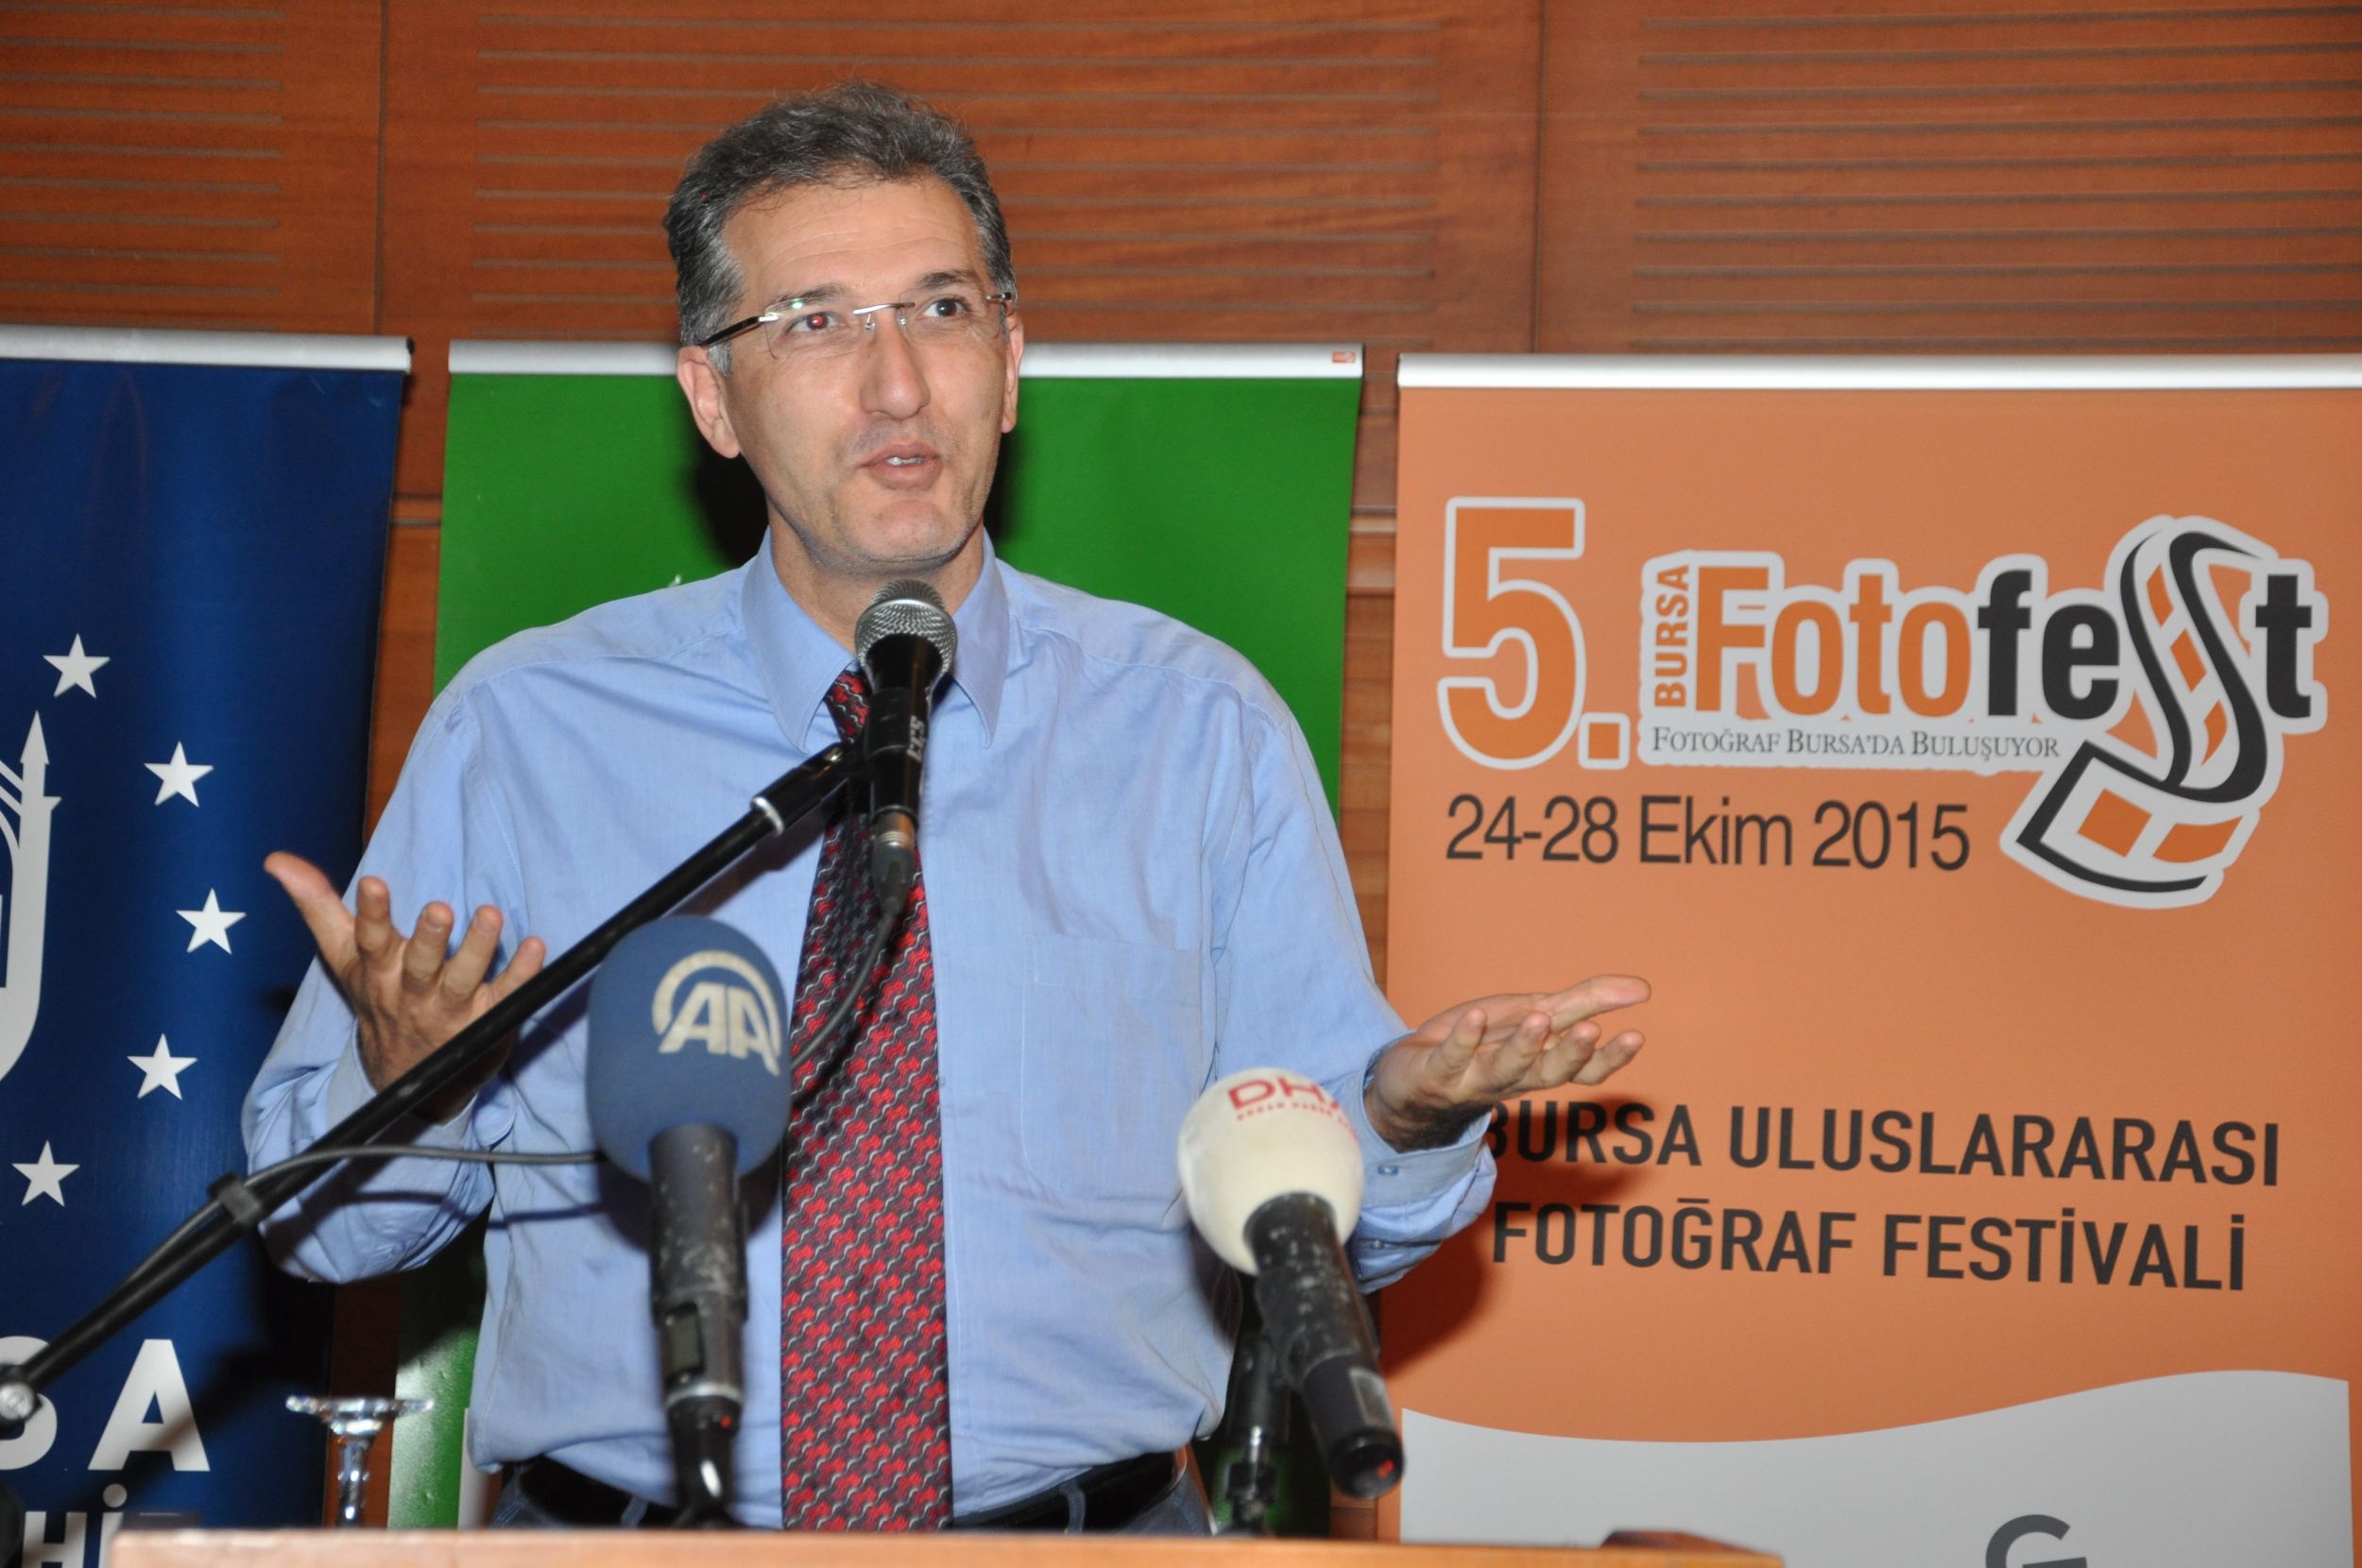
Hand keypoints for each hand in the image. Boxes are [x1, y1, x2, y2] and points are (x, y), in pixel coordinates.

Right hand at [265, 852, 546, 1123]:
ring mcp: (449, 1010)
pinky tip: (536, 946)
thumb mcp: (344, 957)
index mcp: (376, 972)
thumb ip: (318, 905)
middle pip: (418, 964)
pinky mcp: (486, 1020)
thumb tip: (277, 859)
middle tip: (439, 909)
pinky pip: (507, 995)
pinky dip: (521, 972)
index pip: (368, 941)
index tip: (374, 882)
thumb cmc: (378, 998)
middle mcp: (410, 992)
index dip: (371, 913)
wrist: (406, 1077)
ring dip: (478, 949)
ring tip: (491, 917)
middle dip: (428, 938)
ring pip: (463, 980)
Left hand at [1364, 975, 1649, 1150]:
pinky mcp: (1436, 1074)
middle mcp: (1513, 1079)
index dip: (1609, 1058)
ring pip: (1504, 1071)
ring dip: (1523, 1047)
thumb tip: (1643, 988)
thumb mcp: (1535, 1015)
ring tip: (1539, 1018)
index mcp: (1540, 1066)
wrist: (1409, 1080)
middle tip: (1591, 1030)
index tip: (1635, 1036)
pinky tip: (1475, 1016)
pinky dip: (1463, 1039)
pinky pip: (1451, 1059)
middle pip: (1549, 1074)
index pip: (1583, 1070)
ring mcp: (1474, 1079)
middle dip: (1570, 1054)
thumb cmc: (1481, 1046)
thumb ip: (1585, 1002)